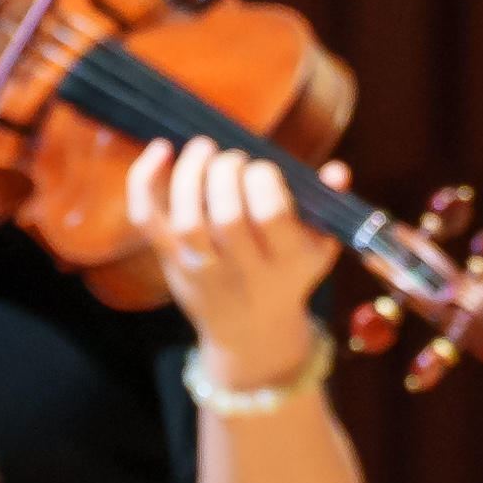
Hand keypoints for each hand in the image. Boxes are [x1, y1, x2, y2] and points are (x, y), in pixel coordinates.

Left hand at [123, 137, 342, 383]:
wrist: (250, 333)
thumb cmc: (288, 277)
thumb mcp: (319, 248)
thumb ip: (329, 207)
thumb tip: (337, 171)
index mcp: (285, 262)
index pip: (270, 215)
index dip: (263, 180)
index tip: (263, 170)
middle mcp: (243, 269)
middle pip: (226, 215)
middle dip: (227, 172)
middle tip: (232, 159)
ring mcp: (202, 267)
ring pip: (187, 219)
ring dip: (190, 174)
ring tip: (203, 149)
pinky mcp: (170, 261)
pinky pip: (149, 221)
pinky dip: (145, 184)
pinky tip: (159, 149)